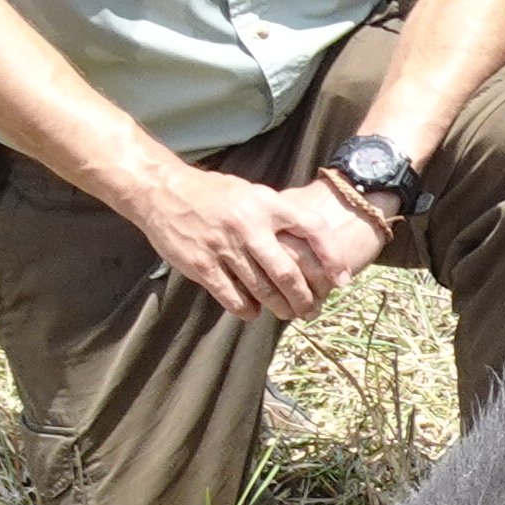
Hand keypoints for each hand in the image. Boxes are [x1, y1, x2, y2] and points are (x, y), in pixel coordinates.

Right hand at [135, 162, 366, 321]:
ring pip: (262, 290)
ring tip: (287, 313)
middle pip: (288, 273)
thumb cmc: (213, 194)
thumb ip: (278, 217)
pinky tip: (253, 311)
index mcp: (266, 203)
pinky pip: (233, 298)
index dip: (333, 258)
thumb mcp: (251, 194)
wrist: (162, 191)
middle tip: (311, 310)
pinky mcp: (202, 265)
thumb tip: (313, 247)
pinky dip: (247, 310)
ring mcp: (224, 247)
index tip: (342, 281)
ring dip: (279, 308)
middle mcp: (248, 225)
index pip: (313, 229)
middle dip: (304, 299)